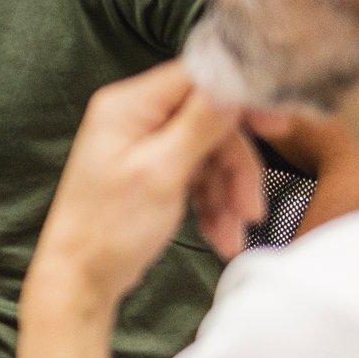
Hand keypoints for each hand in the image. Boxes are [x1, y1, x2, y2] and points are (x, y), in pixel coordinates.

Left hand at [31, 62, 264, 314]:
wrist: (82, 280)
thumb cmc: (107, 229)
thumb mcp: (161, 174)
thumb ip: (199, 126)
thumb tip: (234, 85)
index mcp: (128, 105)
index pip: (197, 78)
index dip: (241, 98)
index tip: (276, 125)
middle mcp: (134, 118)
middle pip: (210, 122)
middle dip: (235, 168)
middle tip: (250, 208)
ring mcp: (144, 146)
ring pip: (209, 154)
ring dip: (228, 194)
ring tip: (233, 233)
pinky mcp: (153, 172)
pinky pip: (198, 176)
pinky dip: (213, 204)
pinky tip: (220, 236)